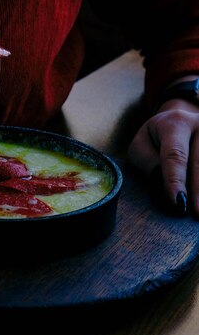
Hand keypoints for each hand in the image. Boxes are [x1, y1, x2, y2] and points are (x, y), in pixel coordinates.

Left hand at [128, 98, 198, 215]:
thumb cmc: (156, 138)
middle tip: (195, 214)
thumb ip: (147, 161)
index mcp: (176, 123)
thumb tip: (162, 184)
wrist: (180, 120)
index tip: (177, 202)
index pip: (175, 155)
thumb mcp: (141, 144)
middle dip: (197, 191)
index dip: (176, 181)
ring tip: (198, 212)